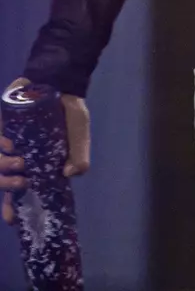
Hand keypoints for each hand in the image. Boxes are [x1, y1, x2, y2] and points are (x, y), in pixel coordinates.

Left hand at [0, 78, 89, 224]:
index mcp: (33, 163)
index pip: (18, 190)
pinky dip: (0, 147)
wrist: (60, 82)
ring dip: (4, 167)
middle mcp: (17, 155)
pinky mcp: (0, 125)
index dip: (12, 206)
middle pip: (3, 179)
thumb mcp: (79, 135)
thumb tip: (69, 174)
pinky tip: (10, 144)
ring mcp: (6, 141)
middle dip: (8, 186)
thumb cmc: (69, 112)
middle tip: (22, 182)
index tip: (12, 219)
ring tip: (19, 161)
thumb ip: (79, 155)